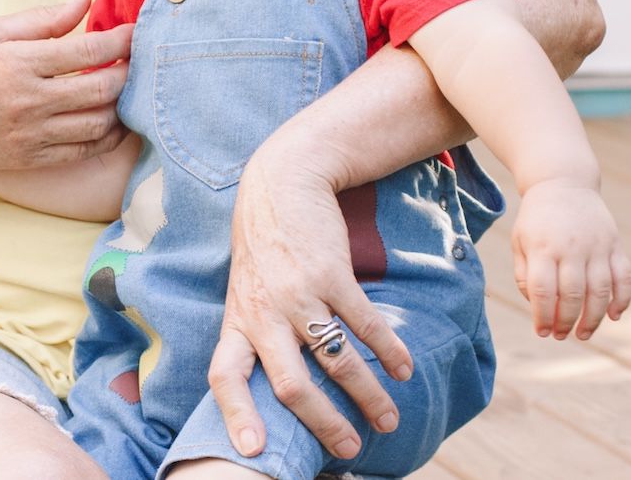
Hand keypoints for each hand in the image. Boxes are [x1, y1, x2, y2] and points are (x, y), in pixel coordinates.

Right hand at [0, 0, 132, 171]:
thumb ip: (41, 19)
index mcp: (19, 61)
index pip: (88, 49)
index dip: (122, 40)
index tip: (137, 33)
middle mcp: (28, 99)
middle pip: (102, 88)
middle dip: (130, 74)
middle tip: (139, 62)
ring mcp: (30, 133)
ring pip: (98, 123)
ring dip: (121, 106)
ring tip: (127, 90)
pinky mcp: (29, 158)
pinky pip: (82, 151)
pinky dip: (106, 136)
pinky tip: (111, 122)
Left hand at [208, 149, 414, 460]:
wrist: (281, 181)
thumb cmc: (263, 246)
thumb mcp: (244, 291)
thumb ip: (256, 333)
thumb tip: (277, 388)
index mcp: (238, 321)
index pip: (226, 376)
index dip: (236, 414)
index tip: (253, 450)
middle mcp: (264, 314)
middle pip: (290, 384)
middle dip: (323, 423)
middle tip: (350, 449)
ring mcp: (298, 295)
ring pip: (335, 360)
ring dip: (367, 395)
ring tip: (388, 420)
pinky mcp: (331, 274)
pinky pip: (364, 324)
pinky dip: (388, 350)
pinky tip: (404, 370)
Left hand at [510, 181, 630, 339]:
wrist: (563, 183)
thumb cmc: (537, 220)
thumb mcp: (520, 242)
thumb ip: (525, 275)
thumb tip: (538, 306)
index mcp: (542, 247)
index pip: (543, 290)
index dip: (542, 316)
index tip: (542, 332)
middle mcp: (571, 247)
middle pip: (572, 294)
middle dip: (566, 322)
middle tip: (560, 336)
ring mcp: (596, 246)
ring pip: (600, 291)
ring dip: (593, 318)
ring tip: (583, 334)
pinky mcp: (615, 244)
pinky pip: (624, 277)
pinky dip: (622, 300)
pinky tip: (614, 316)